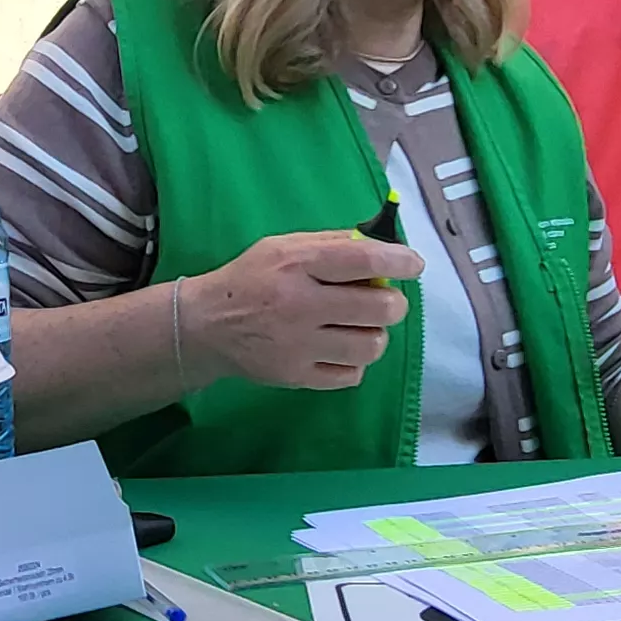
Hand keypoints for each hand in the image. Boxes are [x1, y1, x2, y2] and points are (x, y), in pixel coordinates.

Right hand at [186, 231, 424, 390]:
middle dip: (393, 302)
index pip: (363, 260)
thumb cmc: (252, 278)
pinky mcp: (296, 377)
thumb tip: (385, 244)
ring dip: (375, 334)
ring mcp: (298, 346)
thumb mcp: (284, 246)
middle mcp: (299, 306)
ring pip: (371, 346)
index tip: (414, 265)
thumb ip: (333, 243)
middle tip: (384, 300)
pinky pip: (352, 375)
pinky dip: (354, 362)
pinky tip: (339, 348)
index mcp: (296, 265)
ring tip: (360, 326)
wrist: (206, 325)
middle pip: (379, 308)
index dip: (400, 261)